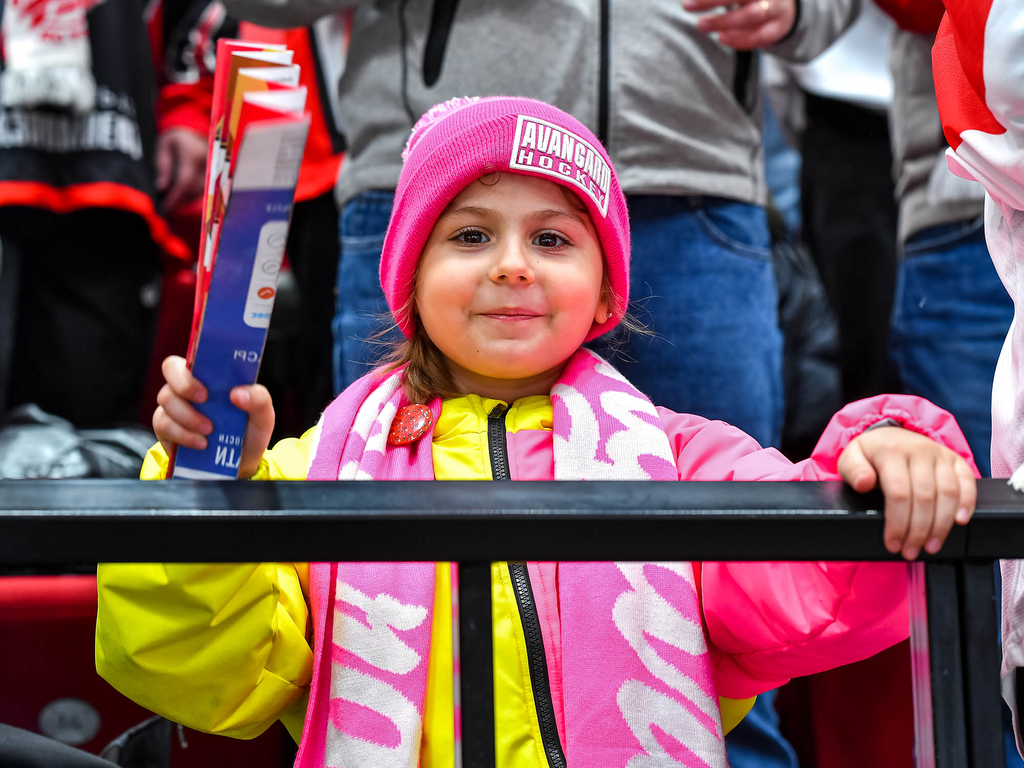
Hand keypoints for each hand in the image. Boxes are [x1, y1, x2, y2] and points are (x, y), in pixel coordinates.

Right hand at [154, 355, 274, 478]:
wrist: (237, 467)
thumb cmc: (248, 433)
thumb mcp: (263, 417)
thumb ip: (259, 400)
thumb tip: (237, 393)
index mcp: (214, 376)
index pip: (197, 353)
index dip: (197, 354)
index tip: (210, 372)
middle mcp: (191, 386)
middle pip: (171, 367)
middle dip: (185, 383)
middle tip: (204, 399)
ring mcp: (175, 405)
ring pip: (166, 397)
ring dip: (188, 415)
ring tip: (209, 431)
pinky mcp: (165, 427)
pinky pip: (163, 423)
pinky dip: (182, 434)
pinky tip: (201, 443)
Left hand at [155, 128, 207, 213]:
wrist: (196, 130)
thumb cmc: (177, 138)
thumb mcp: (165, 146)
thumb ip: (163, 165)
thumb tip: (162, 188)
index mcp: (194, 154)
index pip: (185, 181)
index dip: (175, 196)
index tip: (165, 207)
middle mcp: (208, 164)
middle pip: (194, 189)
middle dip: (180, 200)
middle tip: (166, 207)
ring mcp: (215, 170)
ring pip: (201, 192)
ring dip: (187, 199)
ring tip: (173, 202)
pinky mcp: (218, 175)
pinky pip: (206, 190)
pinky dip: (194, 195)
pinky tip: (183, 197)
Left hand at [683, 0, 796, 49]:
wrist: (785, 8)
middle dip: (712, 0)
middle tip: (686, 5)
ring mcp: (774, 10)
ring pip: (751, 16)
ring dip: (725, 22)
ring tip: (702, 25)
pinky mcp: (777, 29)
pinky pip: (759, 37)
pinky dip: (740, 40)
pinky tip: (722, 38)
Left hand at [838, 427, 976, 559]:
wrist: (891, 435)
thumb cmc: (871, 454)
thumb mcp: (851, 458)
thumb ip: (853, 470)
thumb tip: (864, 483)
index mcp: (891, 451)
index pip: (898, 493)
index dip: (897, 523)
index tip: (893, 544)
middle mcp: (919, 451)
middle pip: (924, 497)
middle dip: (918, 531)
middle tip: (911, 552)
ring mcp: (940, 454)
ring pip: (948, 493)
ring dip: (941, 525)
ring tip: (931, 546)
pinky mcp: (955, 460)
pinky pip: (967, 481)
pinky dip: (967, 503)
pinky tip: (959, 522)